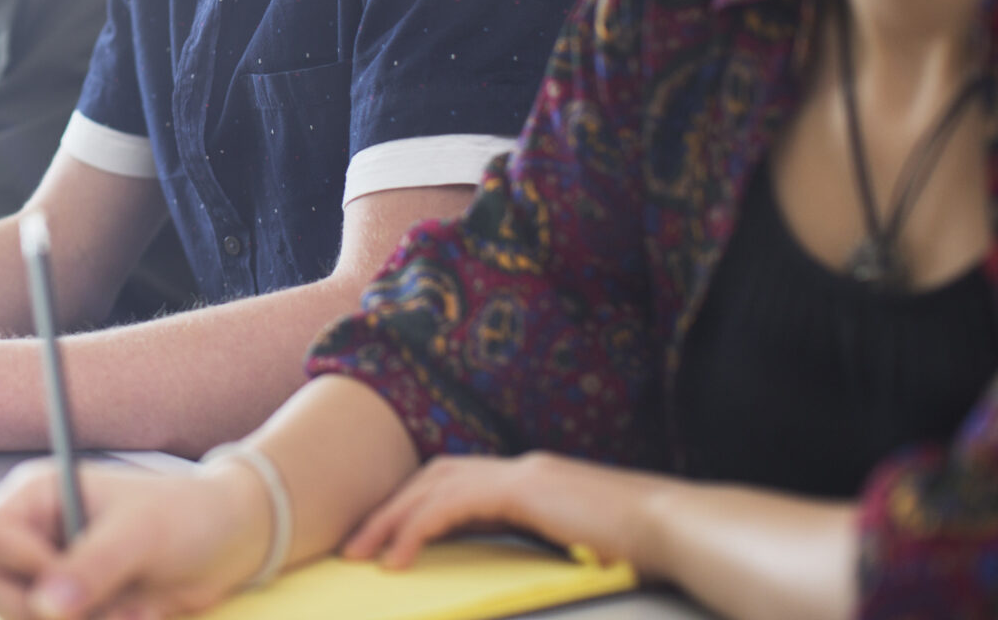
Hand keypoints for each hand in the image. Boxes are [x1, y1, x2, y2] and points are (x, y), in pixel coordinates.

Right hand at [0, 459, 269, 619]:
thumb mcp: (140, 534)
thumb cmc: (185, 515)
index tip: (60, 575)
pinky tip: (136, 616)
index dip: (15, 561)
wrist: (228, 544)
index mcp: (38, 496)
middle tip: (95, 608)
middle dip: (43, 610)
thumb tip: (47, 604)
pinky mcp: (75, 609)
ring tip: (129, 612)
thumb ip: (93, 565)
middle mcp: (36, 537)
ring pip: (25, 618)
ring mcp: (54, 577)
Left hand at [342, 452, 667, 573]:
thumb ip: (539, 542)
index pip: (452, 481)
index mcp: (528, 480)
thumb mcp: (574, 544)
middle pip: (431, 477)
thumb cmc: (638, 548)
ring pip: (433, 487)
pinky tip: (400, 555)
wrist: (676, 529)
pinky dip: (420, 528)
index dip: (413, 505)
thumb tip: (511, 560)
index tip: (383, 536)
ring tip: (362, 554)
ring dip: (392, 518)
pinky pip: (453, 505)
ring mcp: (521, 474)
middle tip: (354, 545)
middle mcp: (517, 469)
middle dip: (389, 509)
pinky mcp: (524, 489)